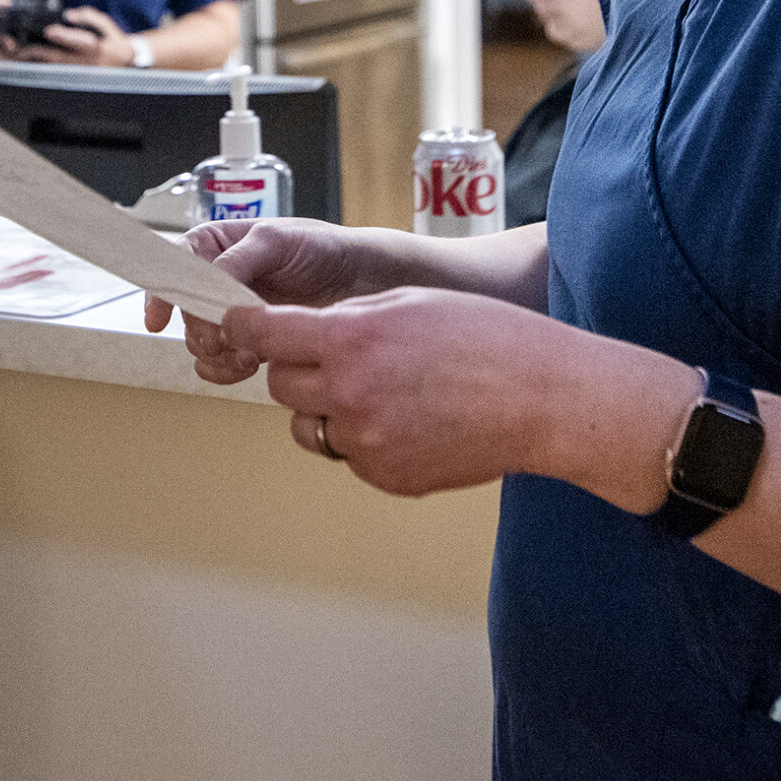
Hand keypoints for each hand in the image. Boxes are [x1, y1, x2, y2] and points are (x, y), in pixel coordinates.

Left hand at [16, 5, 132, 65]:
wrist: (125, 64)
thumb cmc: (113, 41)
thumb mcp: (106, 24)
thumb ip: (88, 16)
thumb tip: (69, 15)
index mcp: (97, 47)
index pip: (79, 41)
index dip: (63, 36)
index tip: (49, 31)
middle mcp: (88, 62)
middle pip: (61, 58)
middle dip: (41, 52)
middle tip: (25, 47)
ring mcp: (82, 74)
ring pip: (56, 68)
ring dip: (39, 61)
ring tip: (23, 54)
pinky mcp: (77, 80)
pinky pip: (57, 73)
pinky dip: (43, 68)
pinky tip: (32, 62)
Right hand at [143, 219, 398, 384]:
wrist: (363, 282)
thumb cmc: (323, 248)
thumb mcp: (279, 240)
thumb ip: (239, 260)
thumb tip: (209, 282)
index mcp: (217, 245)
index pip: (174, 266)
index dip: (161, 292)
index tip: (159, 318)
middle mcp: (218, 280)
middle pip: (185, 312)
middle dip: (200, 330)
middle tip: (223, 341)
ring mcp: (233, 314)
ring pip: (198, 343)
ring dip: (215, 354)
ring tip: (245, 355)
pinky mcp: (250, 343)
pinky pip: (219, 365)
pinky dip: (227, 370)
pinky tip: (251, 364)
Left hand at [221, 288, 590, 496]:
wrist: (543, 398)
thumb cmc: (488, 339)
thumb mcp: (409, 302)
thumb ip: (349, 318)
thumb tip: (310, 331)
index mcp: (350, 342)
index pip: (264, 335)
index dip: (246, 327)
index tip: (237, 324)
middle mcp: (348, 394)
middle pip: (280, 385)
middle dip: (299, 368)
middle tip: (339, 358)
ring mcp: (366, 442)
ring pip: (310, 426)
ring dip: (327, 409)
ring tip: (384, 392)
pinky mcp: (385, 477)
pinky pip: (349, 455)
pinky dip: (365, 439)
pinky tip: (410, 420)